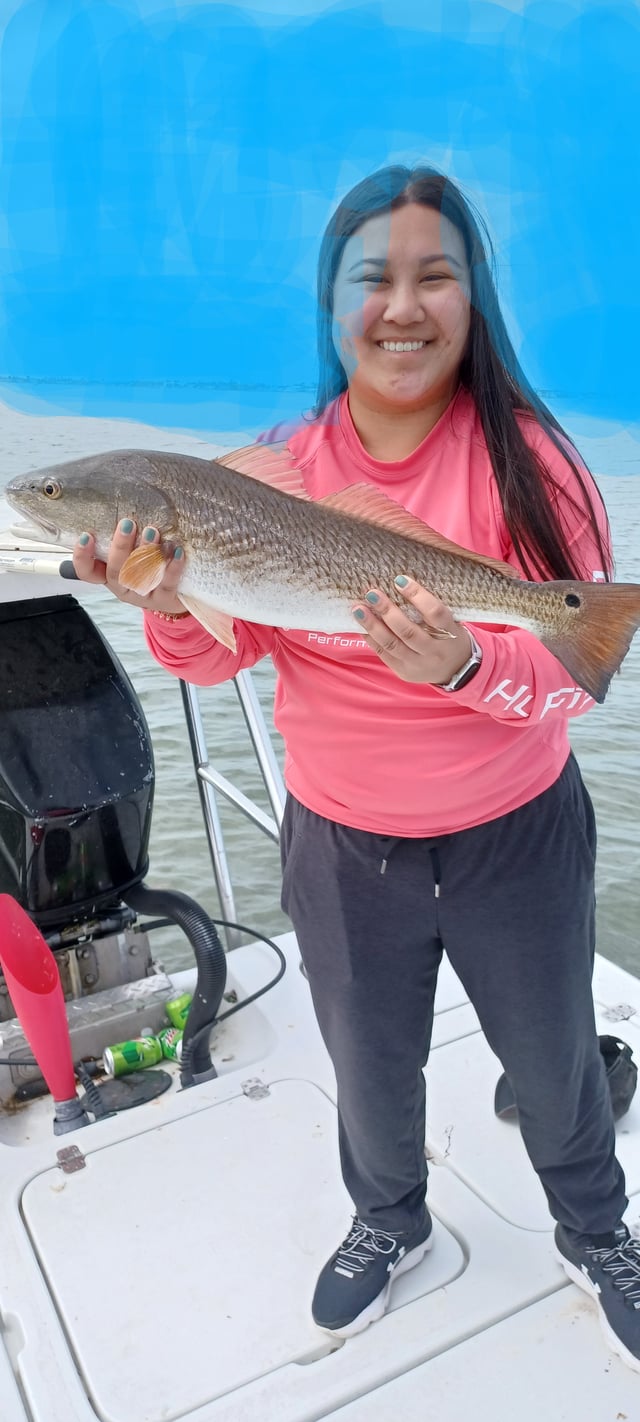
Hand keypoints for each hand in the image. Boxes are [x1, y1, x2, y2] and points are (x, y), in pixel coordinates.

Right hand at [72, 521, 184, 614]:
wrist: (177, 593)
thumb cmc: (150, 564)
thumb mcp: (132, 550)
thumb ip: (124, 535)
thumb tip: (121, 499)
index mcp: (109, 575)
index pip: (88, 571)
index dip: (83, 557)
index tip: (86, 535)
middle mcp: (123, 587)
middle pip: (116, 572)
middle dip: (120, 547)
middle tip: (127, 524)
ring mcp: (142, 595)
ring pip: (140, 578)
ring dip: (145, 554)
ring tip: (152, 532)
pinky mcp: (164, 600)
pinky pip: (166, 584)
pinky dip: (172, 567)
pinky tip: (177, 551)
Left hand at [352, 575, 472, 684]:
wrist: (456, 670)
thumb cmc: (450, 636)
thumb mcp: (450, 622)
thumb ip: (430, 608)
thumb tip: (399, 583)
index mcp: (450, 634)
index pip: (434, 613)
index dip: (417, 595)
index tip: (399, 580)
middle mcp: (434, 652)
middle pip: (408, 631)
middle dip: (387, 611)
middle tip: (372, 594)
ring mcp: (418, 664)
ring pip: (391, 644)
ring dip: (372, 625)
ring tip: (358, 609)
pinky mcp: (404, 671)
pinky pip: (384, 654)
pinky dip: (371, 638)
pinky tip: (361, 625)